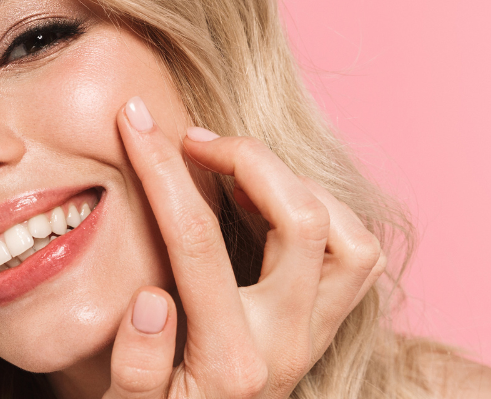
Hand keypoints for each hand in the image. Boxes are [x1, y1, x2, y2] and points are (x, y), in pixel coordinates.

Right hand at [104, 97, 386, 397]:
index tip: (135, 123)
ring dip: (298, 185)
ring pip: (352, 236)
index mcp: (230, 362)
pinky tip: (262, 200)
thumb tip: (152, 301)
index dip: (162, 170)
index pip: (197, 243)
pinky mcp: (326, 328)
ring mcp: (316, 336)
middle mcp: (288, 345)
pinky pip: (355, 253)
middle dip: (249, 158)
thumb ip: (135, 366)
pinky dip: (320, 209)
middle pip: (305, 222)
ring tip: (236, 169)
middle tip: (192, 139)